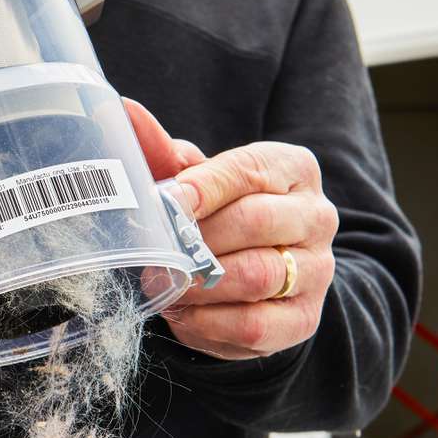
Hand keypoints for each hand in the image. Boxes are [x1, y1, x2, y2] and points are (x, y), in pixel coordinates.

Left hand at [127, 99, 338, 360]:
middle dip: (195, 240)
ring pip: (256, 276)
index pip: (249, 170)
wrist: (259, 272)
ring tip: (163, 285)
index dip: (202, 187)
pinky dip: (208, 323)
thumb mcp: (193, 180)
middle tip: (153, 254)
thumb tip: (121, 112)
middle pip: (254, 223)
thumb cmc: (219, 214)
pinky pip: (254, 326)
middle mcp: (317, 216)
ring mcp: (316, 271)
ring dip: (198, 284)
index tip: (164, 202)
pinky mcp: (303, 319)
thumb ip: (161, 151)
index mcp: (294, 169)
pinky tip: (184, 314)